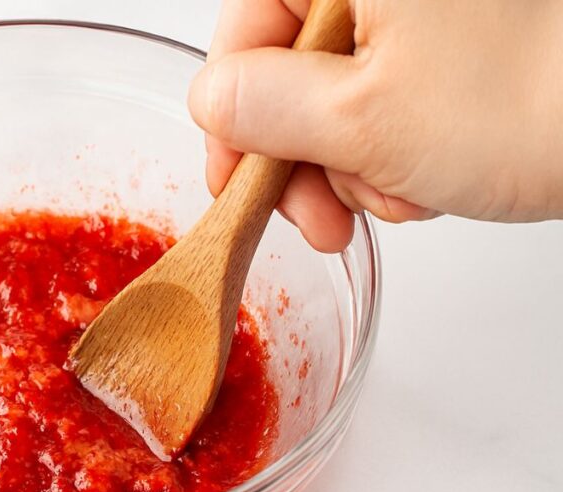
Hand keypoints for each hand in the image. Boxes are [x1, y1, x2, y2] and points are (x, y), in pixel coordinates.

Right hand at [188, 0, 562, 251]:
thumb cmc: (535, 103)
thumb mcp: (362, 119)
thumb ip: (261, 108)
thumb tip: (213, 101)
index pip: (246, 24)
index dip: (231, 111)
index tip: (235, 180)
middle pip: (293, 64)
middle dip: (301, 156)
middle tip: (317, 218)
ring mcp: (429, 12)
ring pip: (341, 92)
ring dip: (353, 166)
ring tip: (400, 197)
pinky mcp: (461, 45)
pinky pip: (391, 99)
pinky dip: (396, 153)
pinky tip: (427, 181)